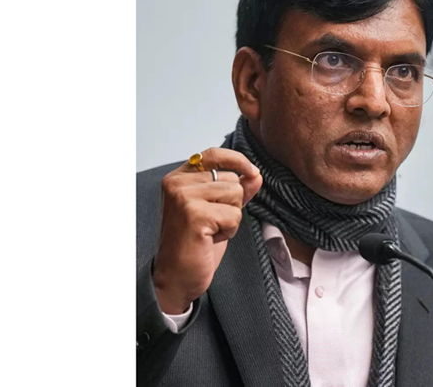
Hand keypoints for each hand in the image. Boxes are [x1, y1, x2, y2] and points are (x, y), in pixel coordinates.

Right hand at [152, 148, 262, 313]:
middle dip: (232, 204)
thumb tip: (256, 174)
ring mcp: (183, 198)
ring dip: (231, 219)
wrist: (175, 277)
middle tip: (212, 223)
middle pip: (232, 179)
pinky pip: (234, 215)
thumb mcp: (217, 212)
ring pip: (235, 195)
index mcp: (178, 178)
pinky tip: (210, 239)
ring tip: (210, 231)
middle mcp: (177, 184)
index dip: (237, 160)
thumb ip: (235, 191)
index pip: (213, 154)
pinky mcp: (194, 215)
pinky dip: (229, 230)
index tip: (252, 172)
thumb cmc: (194, 245)